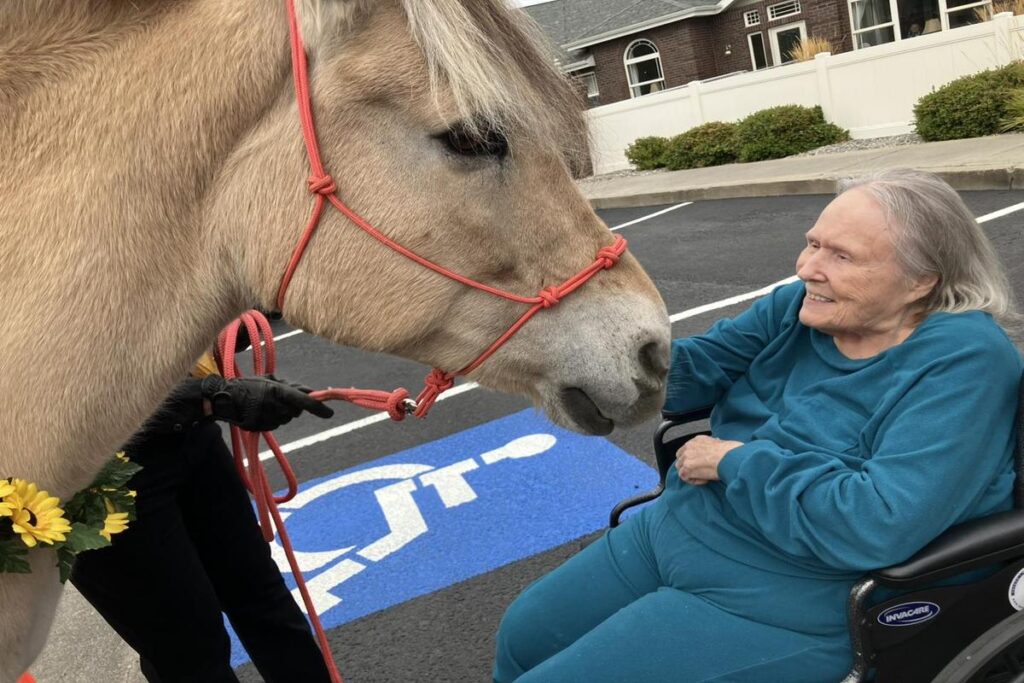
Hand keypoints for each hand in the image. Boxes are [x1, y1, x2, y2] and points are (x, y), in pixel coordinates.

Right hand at [200, 375, 333, 430]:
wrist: (224, 399)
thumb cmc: (249, 385)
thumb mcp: (270, 380)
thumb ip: (291, 386)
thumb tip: (310, 393)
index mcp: (278, 392)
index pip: (304, 401)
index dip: (318, 408)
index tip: (330, 413)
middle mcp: (275, 407)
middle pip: (297, 411)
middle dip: (295, 405)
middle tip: (281, 397)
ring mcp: (268, 419)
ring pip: (286, 418)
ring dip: (283, 411)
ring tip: (266, 402)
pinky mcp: (261, 427)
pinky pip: (275, 424)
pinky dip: (273, 418)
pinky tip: (261, 410)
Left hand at [675, 435, 742, 484]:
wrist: (731, 458)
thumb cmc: (730, 452)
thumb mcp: (719, 442)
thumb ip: (712, 444)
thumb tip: (715, 443)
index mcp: (697, 440)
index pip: (686, 450)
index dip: (690, 459)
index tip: (698, 464)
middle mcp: (689, 446)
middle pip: (680, 459)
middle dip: (688, 466)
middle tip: (699, 472)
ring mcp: (686, 457)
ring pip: (680, 469)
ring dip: (690, 474)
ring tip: (704, 476)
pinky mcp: (687, 468)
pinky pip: (684, 477)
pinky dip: (694, 481)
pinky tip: (704, 480)